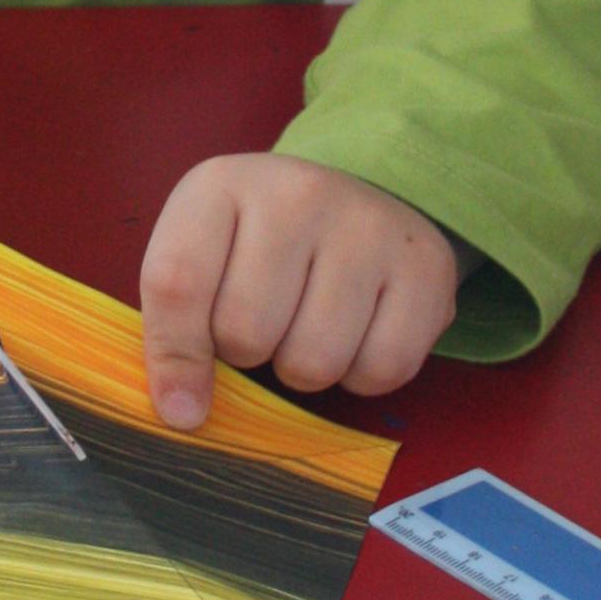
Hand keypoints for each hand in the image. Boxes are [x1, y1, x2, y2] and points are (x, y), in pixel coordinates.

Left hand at [139, 153, 460, 430]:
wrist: (354, 203)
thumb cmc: (259, 243)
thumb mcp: (201, 257)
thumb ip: (176, 326)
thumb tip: (181, 414)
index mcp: (221, 185)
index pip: (178, 283)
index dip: (173, 357)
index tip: (180, 407)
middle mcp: (298, 192)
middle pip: (247, 332)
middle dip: (248, 353)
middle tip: (265, 322)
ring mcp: (369, 224)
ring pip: (314, 361)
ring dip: (302, 369)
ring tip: (307, 325)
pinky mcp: (427, 265)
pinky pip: (382, 369)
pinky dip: (362, 376)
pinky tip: (356, 333)